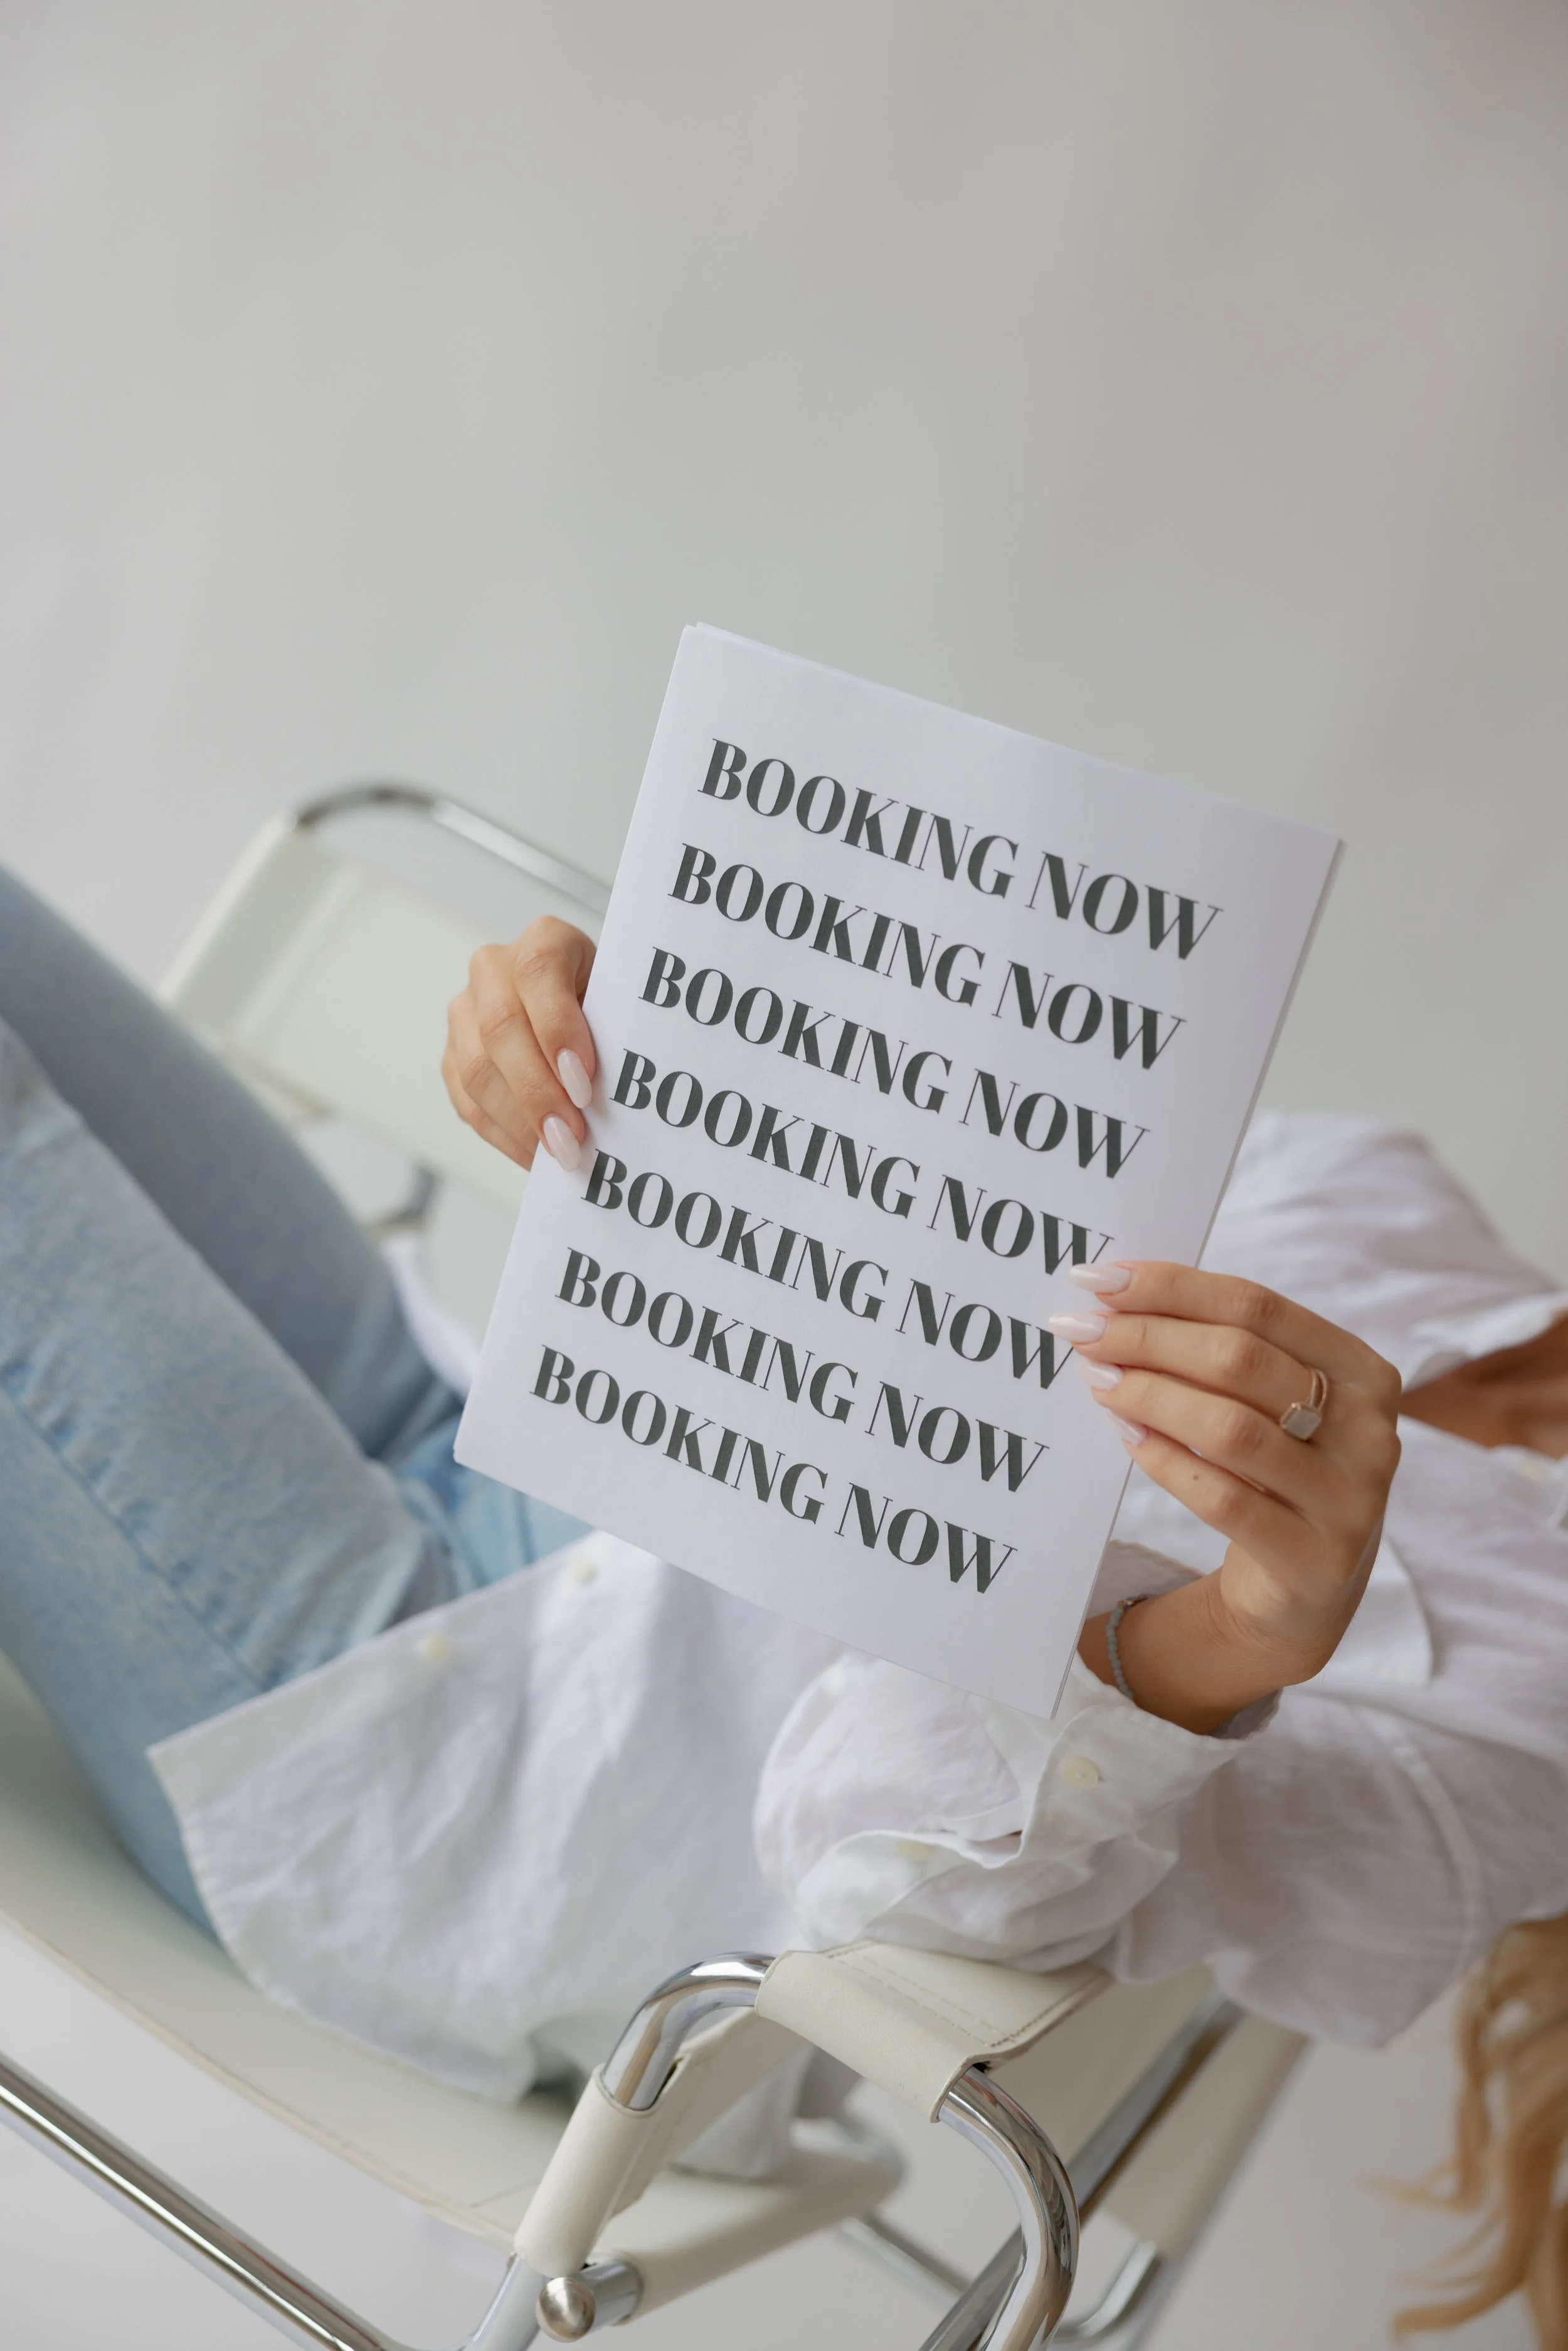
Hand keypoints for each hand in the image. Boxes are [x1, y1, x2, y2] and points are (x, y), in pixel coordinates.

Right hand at [442, 919, 597, 1170]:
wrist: (577, 1008)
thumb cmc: (605, 1006)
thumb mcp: (618, 1004)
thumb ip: (613, 1032)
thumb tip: (616, 1094)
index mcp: (544, 940)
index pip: (540, 972)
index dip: (559, 1029)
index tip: (584, 1081)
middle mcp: (494, 968)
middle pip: (501, 1027)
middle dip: (538, 1091)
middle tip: (571, 1136)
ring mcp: (466, 1011)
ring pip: (477, 1069)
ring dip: (520, 1120)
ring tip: (559, 1153)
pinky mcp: (453, 1054)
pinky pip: (467, 1100)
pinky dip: (504, 1134)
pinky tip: (536, 1156)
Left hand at [1053, 1264, 1402, 1733]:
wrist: (1305, 1593)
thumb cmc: (1276, 1473)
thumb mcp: (1271, 1405)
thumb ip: (1221, 1352)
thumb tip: (1116, 1301)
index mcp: (1361, 1371)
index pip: (1258, 1305)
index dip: (1173, 1287)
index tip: (1099, 1279)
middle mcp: (1370, 1429)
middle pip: (1242, 1360)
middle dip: (1149, 1338)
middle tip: (1082, 1333)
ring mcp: (1350, 1499)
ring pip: (1232, 1428)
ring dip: (1151, 1397)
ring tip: (1098, 1381)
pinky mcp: (1314, 1560)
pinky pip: (1224, 1499)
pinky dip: (1166, 1462)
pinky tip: (1127, 1438)